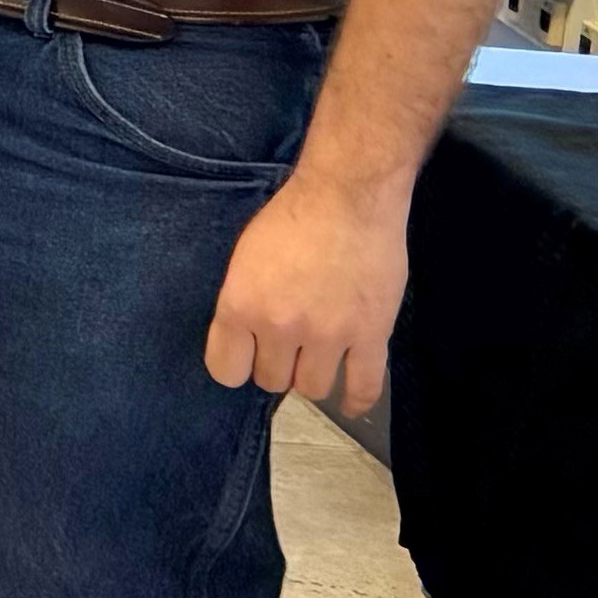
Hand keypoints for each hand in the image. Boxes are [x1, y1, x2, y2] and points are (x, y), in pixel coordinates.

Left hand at [208, 173, 415, 412]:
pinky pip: (364, 387)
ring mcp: (328, 334)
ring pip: (311, 388)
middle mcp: (280, 327)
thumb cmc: (291, 219)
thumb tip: (244, 340)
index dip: (236, 366)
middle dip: (276, 365)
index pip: (226, 371)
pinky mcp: (371, 335)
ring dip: (311, 376)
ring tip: (315, 357)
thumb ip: (242, 304)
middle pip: (271, 380)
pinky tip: (348, 401)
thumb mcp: (244, 260)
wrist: (348, 197)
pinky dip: (355, 401)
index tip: (246, 356)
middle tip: (287, 346)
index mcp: (240, 306)